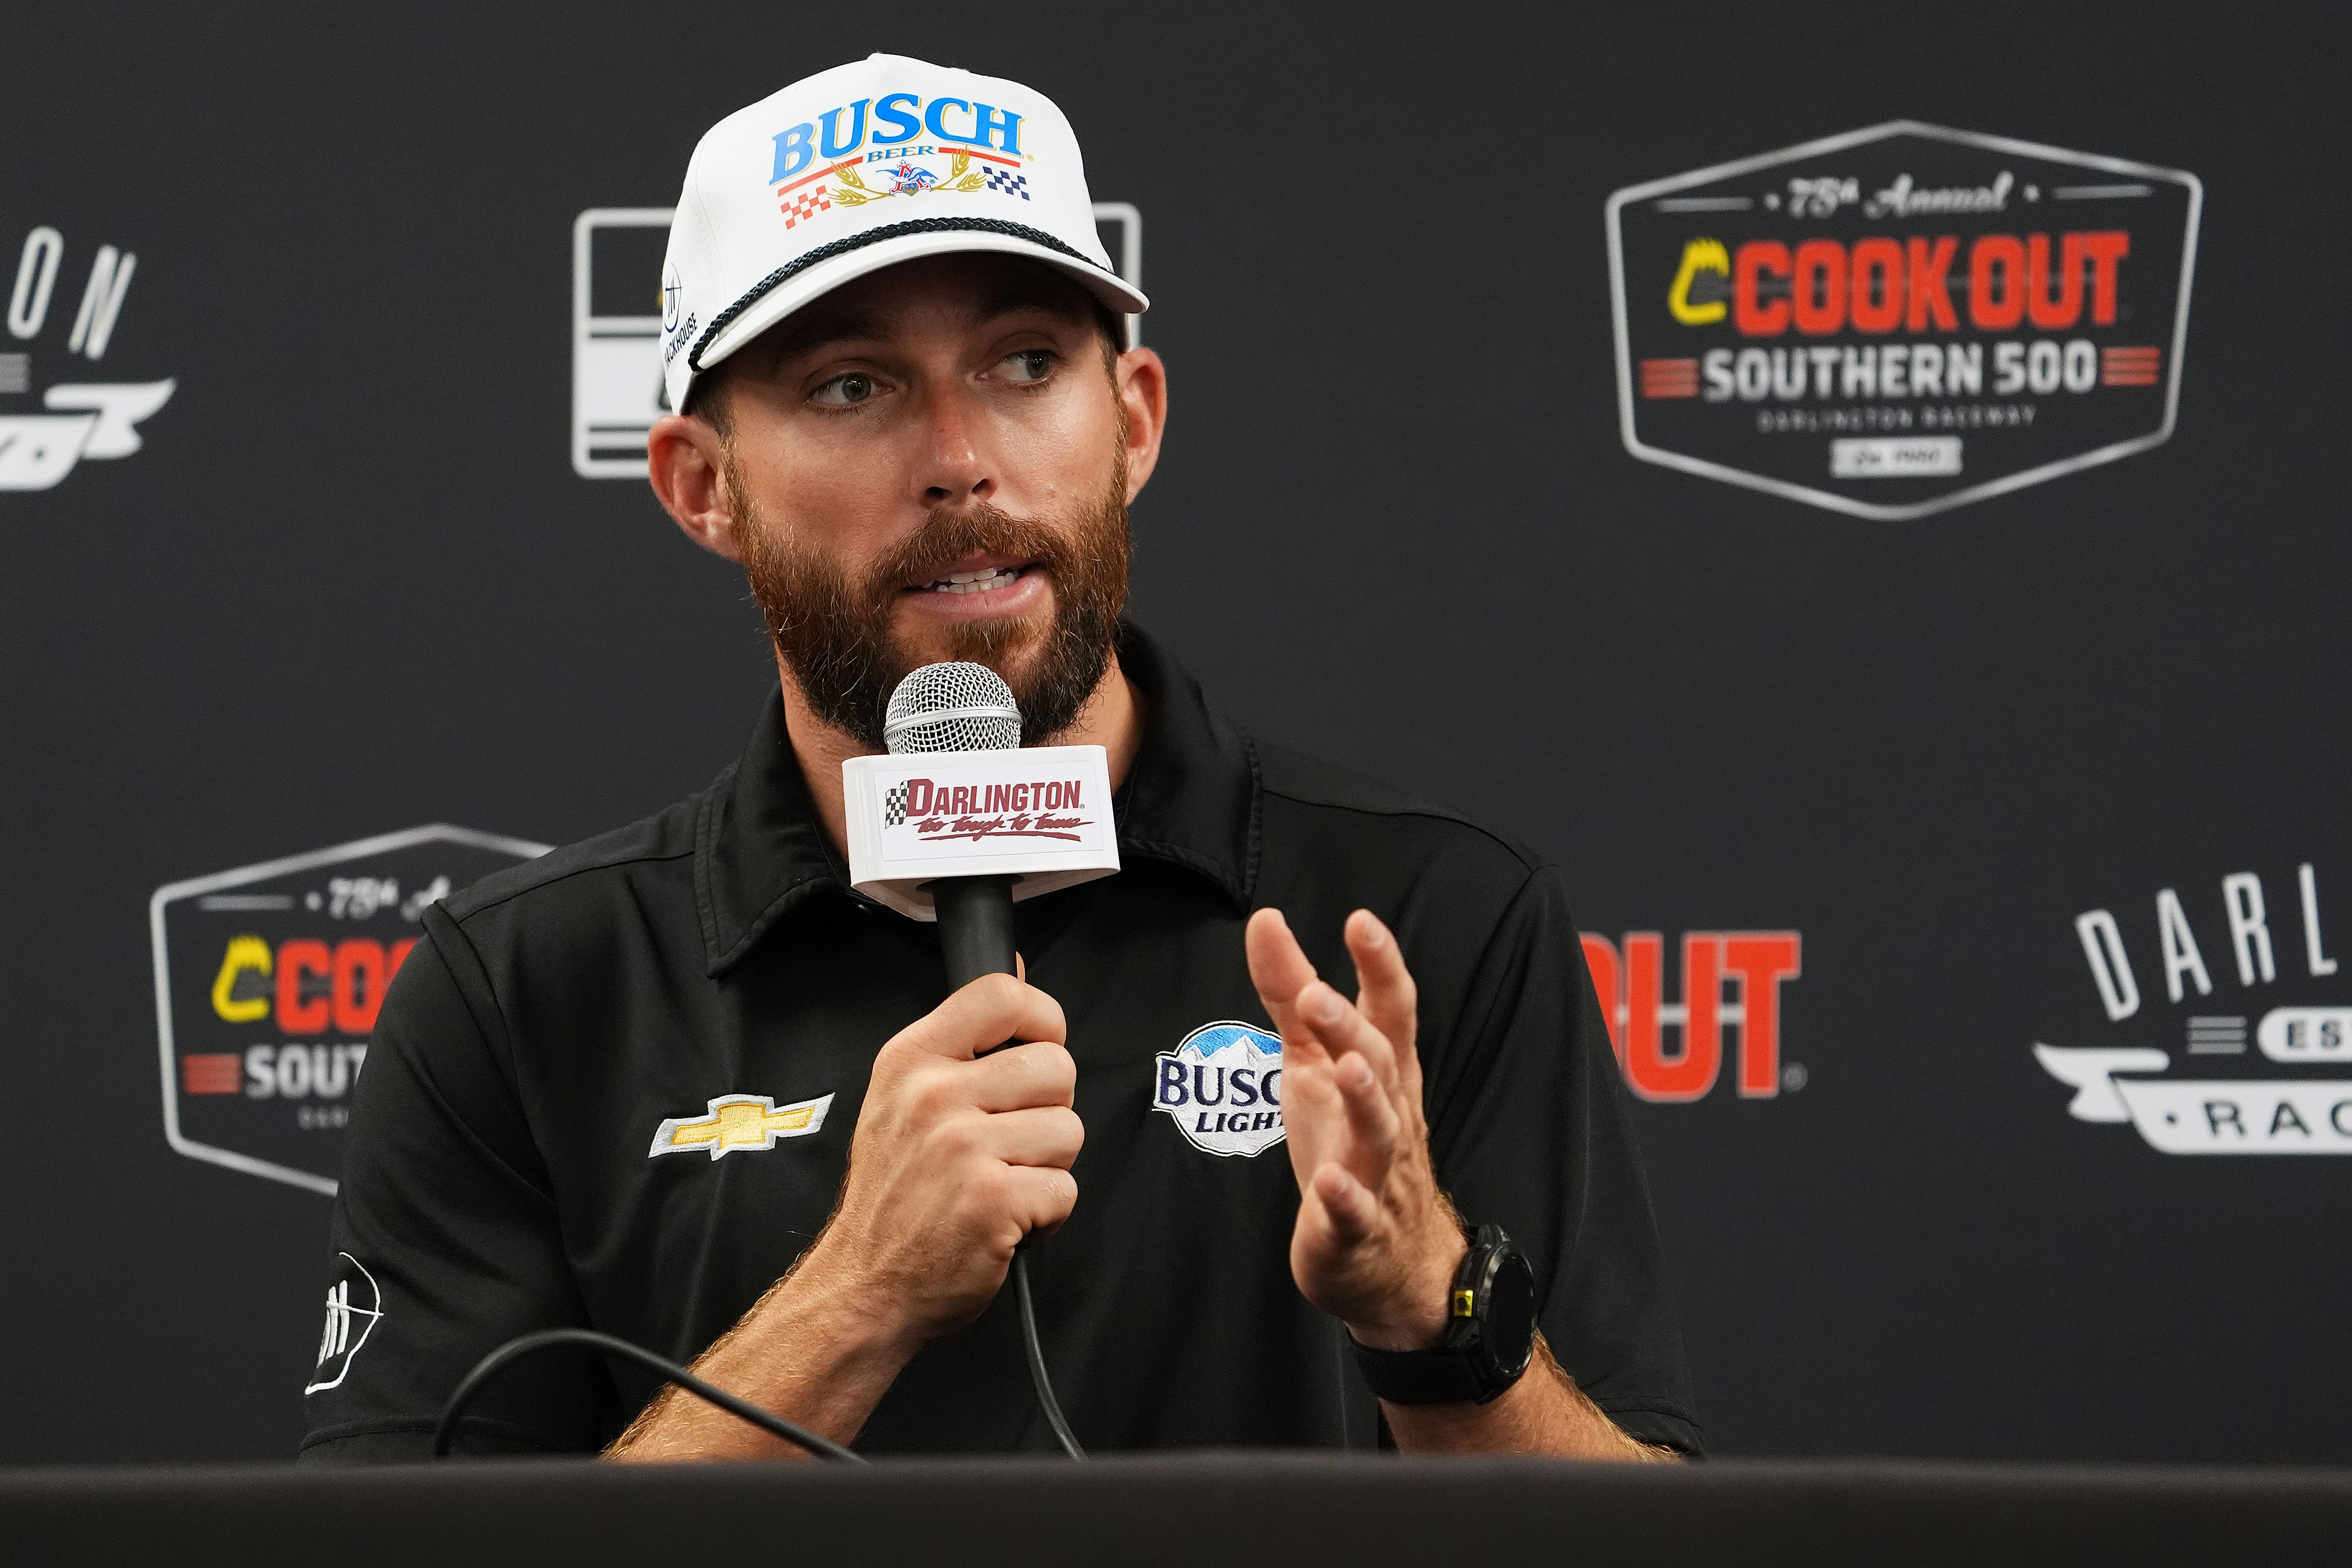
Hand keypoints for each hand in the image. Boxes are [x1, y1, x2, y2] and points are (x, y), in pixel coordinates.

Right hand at [802, 972, 1082, 1349]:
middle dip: (1049, 1109)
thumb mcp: (900, 1100)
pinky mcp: (993, 1201)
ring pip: (1069, 1130)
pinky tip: (1005, 1220)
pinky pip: (1066, 1189)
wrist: (864, 1287)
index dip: (1042, 1018)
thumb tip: (1021, 974)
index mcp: (911, 1060)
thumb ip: (959, 1045)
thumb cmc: (892, 1197)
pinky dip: (1046, 1215)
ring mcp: (963, 1149)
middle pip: (1057, 1067)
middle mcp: (934, 1096)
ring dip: (1048, 1166)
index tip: (1040, 1046)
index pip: (1001, 993)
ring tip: (1002, 1183)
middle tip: (1010, 1143)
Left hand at [1245, 908, 1465, 1350]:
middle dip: (1351, 1027)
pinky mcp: (1355, 1229)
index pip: (1391, 1011)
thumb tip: (1266, 922)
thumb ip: (1291, 994)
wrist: (1390, 1263)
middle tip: (1317, 997)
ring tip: (1344, 1068)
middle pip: (1379, 1062)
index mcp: (1383, 1072)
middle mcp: (1389, 1117)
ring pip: (1380, 1132)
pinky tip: (1326, 1188)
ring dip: (1364, 1099)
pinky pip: (1355, 1214)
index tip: (1360, 921)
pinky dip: (1344, 1201)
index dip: (1380, 966)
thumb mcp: (1313, 1063)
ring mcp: (1377, 1175)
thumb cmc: (1348, 1146)